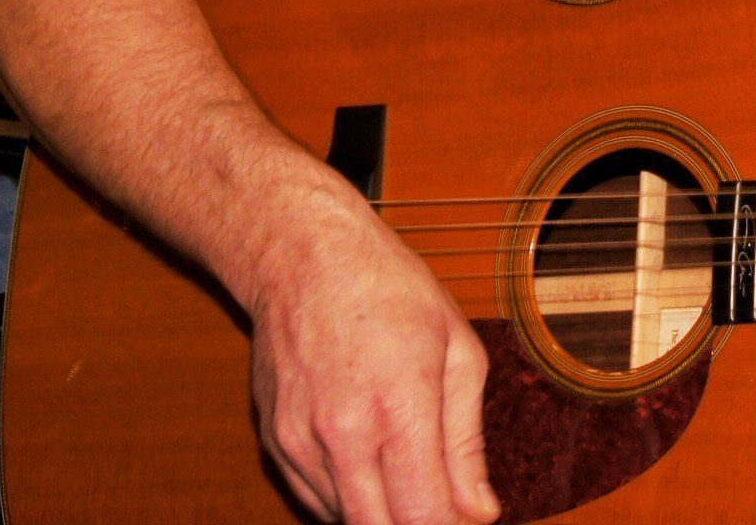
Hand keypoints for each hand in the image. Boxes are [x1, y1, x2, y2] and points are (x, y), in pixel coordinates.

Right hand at [247, 194, 499, 524]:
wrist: (302, 256)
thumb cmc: (390, 291)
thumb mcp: (458, 352)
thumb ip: (467, 443)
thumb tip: (480, 514)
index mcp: (398, 406)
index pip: (423, 518)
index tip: (469, 517)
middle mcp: (342, 434)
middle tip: (442, 505)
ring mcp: (300, 442)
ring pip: (346, 522)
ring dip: (384, 513)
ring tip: (410, 471)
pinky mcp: (275, 444)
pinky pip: (317, 501)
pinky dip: (350, 498)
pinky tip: (372, 461)